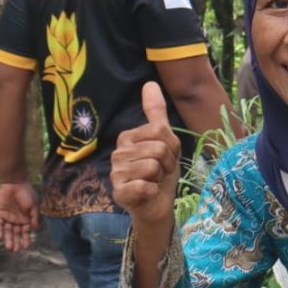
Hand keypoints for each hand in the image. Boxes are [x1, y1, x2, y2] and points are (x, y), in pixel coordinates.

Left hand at [0, 182, 39, 251]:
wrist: (14, 183)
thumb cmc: (26, 193)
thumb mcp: (33, 206)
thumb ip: (34, 217)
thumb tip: (36, 228)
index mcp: (26, 219)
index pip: (26, 232)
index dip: (26, 239)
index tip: (26, 247)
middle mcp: (17, 220)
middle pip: (16, 233)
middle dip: (16, 242)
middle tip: (15, 250)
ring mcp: (8, 217)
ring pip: (8, 231)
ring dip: (8, 239)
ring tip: (9, 247)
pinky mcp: (0, 213)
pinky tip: (0, 237)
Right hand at [111, 82, 180, 227]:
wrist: (157, 204)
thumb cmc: (161, 172)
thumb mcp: (165, 140)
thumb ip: (156, 113)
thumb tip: (150, 83)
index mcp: (127, 137)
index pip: (160, 132)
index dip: (171, 148)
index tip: (166, 158)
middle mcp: (117, 152)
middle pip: (158, 149)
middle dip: (167, 164)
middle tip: (160, 172)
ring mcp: (115, 173)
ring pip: (153, 167)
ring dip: (160, 178)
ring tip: (154, 181)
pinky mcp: (119, 192)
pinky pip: (145, 185)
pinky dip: (153, 191)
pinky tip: (147, 192)